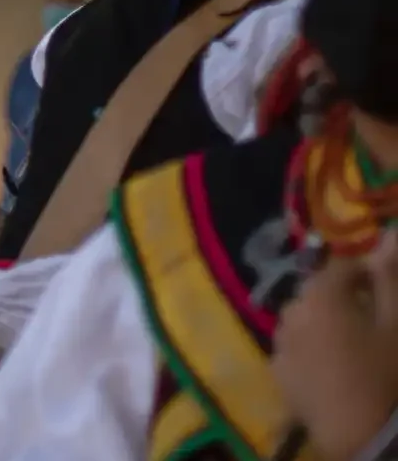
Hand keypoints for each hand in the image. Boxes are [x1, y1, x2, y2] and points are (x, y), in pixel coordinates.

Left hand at [273, 231, 397, 460]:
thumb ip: (391, 277)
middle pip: (317, 292)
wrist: (361, 433)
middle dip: (343, 297)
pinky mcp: (279, 373)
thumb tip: (391, 232)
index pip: (339, 267)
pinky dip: (313, 347)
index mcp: (319, 296)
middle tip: (374, 320)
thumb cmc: (387, 372)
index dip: (365, 274)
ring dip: (325, 322)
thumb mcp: (397, 322)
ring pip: (304, 319)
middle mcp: (290, 313)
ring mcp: (280, 344)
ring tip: (356, 344)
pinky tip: (337, 366)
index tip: (386, 290)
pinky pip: (296, 347)